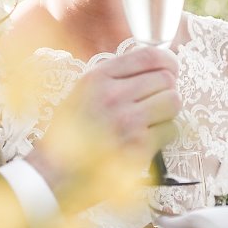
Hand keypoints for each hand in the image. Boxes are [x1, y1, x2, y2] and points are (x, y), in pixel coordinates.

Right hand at [25, 45, 180, 193]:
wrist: (55, 172)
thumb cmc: (69, 134)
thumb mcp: (82, 92)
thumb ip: (113, 77)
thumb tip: (154, 67)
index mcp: (98, 78)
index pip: (148, 56)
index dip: (167, 61)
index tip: (170, 69)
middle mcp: (113, 95)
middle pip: (165, 79)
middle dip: (166, 89)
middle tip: (157, 101)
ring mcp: (128, 121)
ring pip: (173, 102)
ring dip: (167, 111)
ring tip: (151, 120)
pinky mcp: (139, 146)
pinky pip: (170, 129)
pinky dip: (164, 134)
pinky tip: (147, 139)